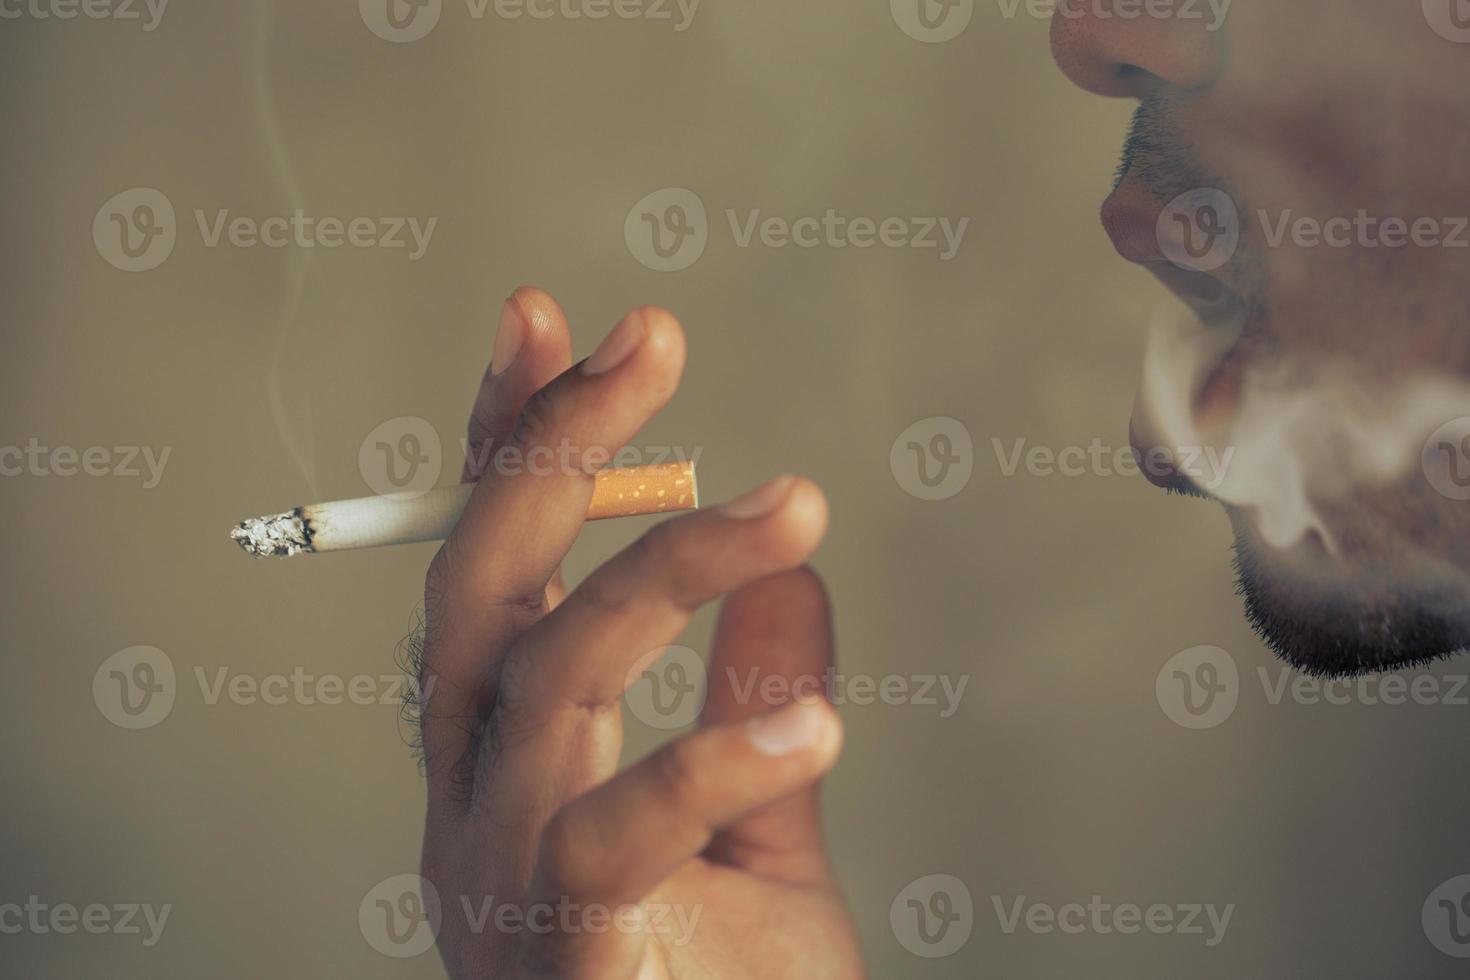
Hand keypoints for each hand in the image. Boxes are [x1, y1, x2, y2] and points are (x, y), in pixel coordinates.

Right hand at [417, 287, 864, 978]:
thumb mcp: (750, 826)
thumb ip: (754, 700)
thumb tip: (793, 576)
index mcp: (505, 749)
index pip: (494, 563)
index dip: (510, 439)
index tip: (546, 320)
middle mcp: (472, 792)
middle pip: (483, 586)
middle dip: (554, 447)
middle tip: (649, 341)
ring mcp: (499, 872)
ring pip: (549, 677)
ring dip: (663, 569)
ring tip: (785, 505)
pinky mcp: (563, 951)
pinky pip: (620, 832)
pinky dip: (712, 761)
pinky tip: (815, 725)